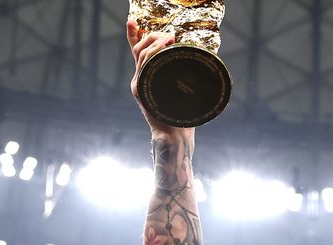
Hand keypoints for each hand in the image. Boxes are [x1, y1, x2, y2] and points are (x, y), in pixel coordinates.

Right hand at [126, 20, 189, 135]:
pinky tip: (164, 45)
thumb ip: (182, 77)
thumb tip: (200, 60)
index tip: (132, 20)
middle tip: (168, 34)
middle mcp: (140, 80)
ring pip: (141, 54)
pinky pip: (144, 65)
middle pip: (139, 49)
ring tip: (169, 38)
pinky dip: (153, 52)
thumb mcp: (182, 92)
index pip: (137, 52)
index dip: (133, 35)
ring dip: (155, 42)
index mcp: (146, 79)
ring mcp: (139, 84)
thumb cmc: (182, 116)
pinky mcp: (141, 89)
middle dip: (152, 36)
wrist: (173, 136)